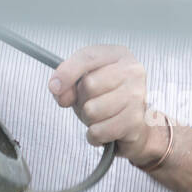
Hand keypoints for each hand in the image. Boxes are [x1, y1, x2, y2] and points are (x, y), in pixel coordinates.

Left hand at [48, 44, 162, 164]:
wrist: (135, 125)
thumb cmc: (108, 99)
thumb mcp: (85, 82)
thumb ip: (68, 81)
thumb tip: (58, 90)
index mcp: (119, 55)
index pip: (87, 58)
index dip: (66, 73)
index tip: (55, 87)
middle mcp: (132, 72)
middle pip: (89, 85)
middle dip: (82, 100)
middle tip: (91, 103)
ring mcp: (137, 96)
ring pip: (92, 110)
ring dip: (88, 120)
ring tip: (100, 117)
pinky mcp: (135, 121)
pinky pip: (99, 131)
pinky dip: (95, 135)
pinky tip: (104, 130)